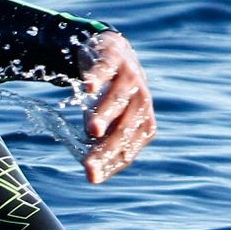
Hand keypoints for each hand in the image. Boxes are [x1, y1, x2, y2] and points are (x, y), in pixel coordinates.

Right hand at [76, 30, 155, 183]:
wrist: (112, 52)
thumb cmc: (110, 96)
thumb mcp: (111, 122)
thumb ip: (103, 142)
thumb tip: (94, 170)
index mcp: (143, 123)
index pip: (127, 149)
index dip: (110, 164)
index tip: (92, 177)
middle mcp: (141, 102)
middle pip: (124, 129)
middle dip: (106, 148)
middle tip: (88, 166)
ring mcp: (129, 78)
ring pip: (118, 99)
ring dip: (106, 115)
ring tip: (92, 130)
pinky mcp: (113, 58)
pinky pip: (105, 69)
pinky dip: (97, 78)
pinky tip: (88, 88)